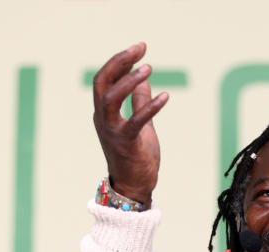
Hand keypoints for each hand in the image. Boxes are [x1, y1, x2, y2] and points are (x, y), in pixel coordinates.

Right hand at [92, 42, 168, 206]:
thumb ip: (139, 102)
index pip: (105, 79)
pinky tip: (166, 96)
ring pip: (110, 99)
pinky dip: (150, 107)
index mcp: (104, 113)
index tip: (139, 48)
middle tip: (139, 49)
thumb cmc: (135, 157)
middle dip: (119, 62)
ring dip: (129, 81)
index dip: (120, 61)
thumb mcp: (140, 124)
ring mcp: (112, 131)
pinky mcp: (126, 144)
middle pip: (102, 83)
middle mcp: (103, 119)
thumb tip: (144, 79)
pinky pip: (135, 122)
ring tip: (148, 68)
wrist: (134, 187)